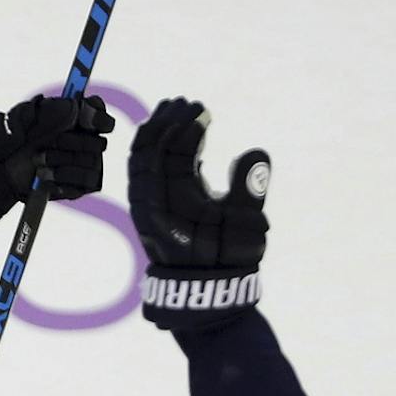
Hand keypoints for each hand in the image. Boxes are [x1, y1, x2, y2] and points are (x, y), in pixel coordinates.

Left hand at [0, 94, 114, 223]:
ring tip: (38, 164)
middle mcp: (73, 139)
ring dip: (66, 162)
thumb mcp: (12, 121)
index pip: (95, 110)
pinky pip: (85, 185)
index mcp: (61, 116)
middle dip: (74, 142)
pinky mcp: (71, 187)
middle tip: (46, 145)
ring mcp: (74, 164)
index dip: (97, 114)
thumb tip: (73, 107)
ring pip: (92, 163)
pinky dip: (66, 181)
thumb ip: (43, 113)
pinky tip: (44, 180)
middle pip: (97, 140)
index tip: (86, 118)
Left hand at [127, 96, 269, 330]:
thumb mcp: (246, 227)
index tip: (204, 110)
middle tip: (186, 103)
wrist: (203, 293)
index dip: (188, 129)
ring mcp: (141, 207)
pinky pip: (139, 170)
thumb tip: (256, 153)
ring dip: (154, 131)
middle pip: (148, 151)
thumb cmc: (229, 259)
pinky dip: (150, 149)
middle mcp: (148, 205)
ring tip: (173, 109)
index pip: (173, 155)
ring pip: (139, 159)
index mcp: (171, 207)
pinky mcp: (143, 208)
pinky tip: (170, 137)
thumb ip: (251, 189)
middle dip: (167, 122)